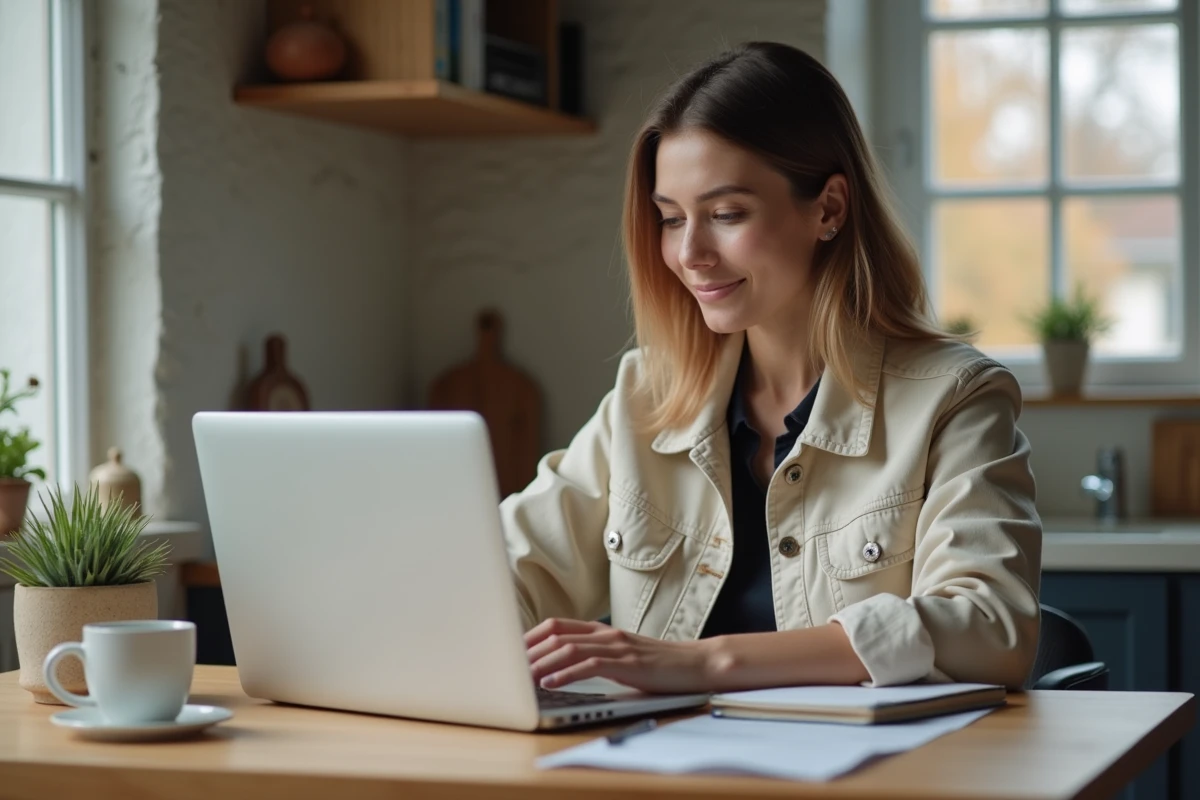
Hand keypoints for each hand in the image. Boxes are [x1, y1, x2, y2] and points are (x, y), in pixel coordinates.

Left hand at [525, 618, 715, 693]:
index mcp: (603, 630)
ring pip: (568, 648)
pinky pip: (589, 665)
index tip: (511, 652)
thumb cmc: (659, 665)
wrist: (696, 664)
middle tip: (507, 666)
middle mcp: (606, 634)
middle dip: (529, 650)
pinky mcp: (627, 664)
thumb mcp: (622, 657)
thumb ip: (596, 657)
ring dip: (541, 663)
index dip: (530, 637)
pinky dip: (565, 674)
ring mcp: (617, 647)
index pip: (557, 625)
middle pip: (556, 634)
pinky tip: (550, 684)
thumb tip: (563, 670)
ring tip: (522, 677)